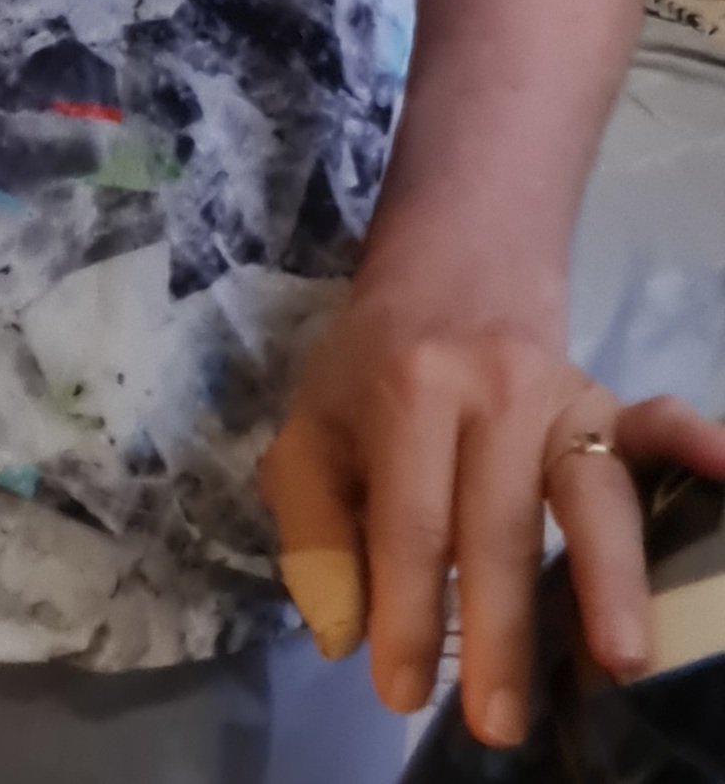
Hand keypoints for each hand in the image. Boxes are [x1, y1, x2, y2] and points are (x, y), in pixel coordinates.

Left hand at [256, 279, 724, 747]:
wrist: (446, 277)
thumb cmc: (373, 373)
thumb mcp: (312, 433)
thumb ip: (313, 530)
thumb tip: (344, 631)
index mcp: (408, 391)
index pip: (410, 523)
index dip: (407, 614)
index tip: (402, 691)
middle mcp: (491, 387)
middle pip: (500, 524)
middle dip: (498, 632)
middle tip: (496, 722)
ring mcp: (561, 393)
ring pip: (589, 493)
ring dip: (606, 578)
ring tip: (619, 659)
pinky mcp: (610, 402)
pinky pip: (656, 426)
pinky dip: (692, 446)